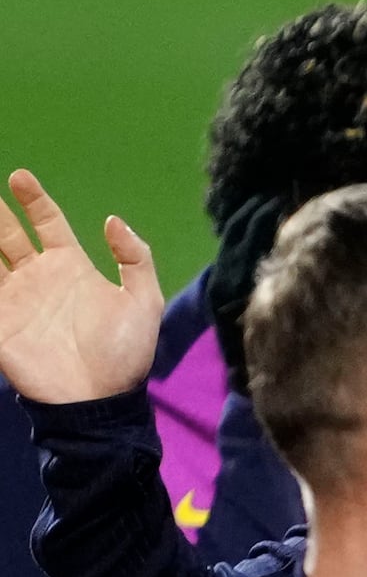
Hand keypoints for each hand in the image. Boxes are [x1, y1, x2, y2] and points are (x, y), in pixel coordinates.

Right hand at [0, 173, 161, 405]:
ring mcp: (14, 298)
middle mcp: (38, 277)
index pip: (48, 223)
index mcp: (70, 267)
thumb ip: (135, 259)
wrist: (98, 400)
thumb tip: (113, 220)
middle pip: (7, 233)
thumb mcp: (144, 303)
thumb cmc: (124, 353)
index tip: (21, 177)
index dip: (35, 199)